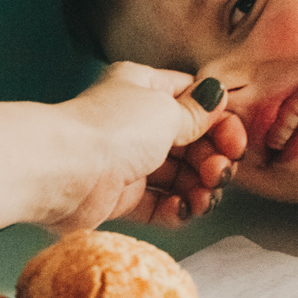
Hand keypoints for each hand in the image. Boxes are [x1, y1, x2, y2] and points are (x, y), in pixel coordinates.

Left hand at [43, 63, 247, 232]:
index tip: (234, 142)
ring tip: (205, 193)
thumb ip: (197, 112)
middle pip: (190, 142)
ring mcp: (126, 160)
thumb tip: (216, 98)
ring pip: (177, 176)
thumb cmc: (107, 131)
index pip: (193, 102)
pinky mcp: (119, 196)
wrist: (64, 172)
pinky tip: (185, 208)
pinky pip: (158, 204)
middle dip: (212, 159)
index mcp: (143, 88)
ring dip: (198, 187)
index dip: (219, 123)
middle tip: (221, 171)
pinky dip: (176, 209)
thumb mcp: (166, 112)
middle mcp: (134, 123)